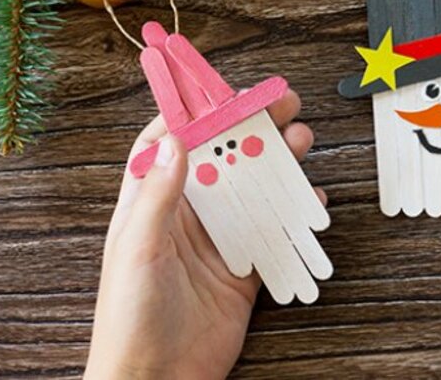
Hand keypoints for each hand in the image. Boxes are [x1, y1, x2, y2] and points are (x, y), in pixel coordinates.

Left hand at [84, 90, 323, 379]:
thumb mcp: (139, 247)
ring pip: (253, 188)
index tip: (226, 90)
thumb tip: (177, 139)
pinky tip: (309, 198)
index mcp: (152, 203)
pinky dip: (294, 212)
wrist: (158, 378)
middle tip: (283, 105)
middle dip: (252, 128)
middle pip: (223, 158)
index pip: (174, 143)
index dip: (198, 113)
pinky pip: (273, 230)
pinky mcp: (244, 268)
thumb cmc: (131, 316)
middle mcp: (187, 216)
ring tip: (302, 141)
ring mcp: (218, 240)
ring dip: (278, 163)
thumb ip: (159, 194)